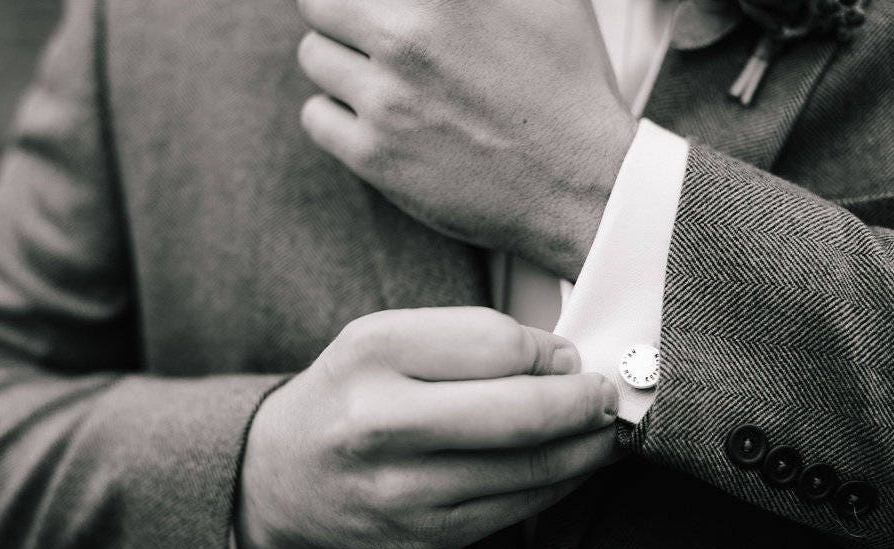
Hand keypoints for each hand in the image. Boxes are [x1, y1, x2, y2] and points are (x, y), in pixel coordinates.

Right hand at [238, 307, 620, 548]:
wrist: (283, 476)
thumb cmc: (349, 394)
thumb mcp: (385, 337)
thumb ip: (468, 337)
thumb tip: (564, 362)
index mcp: (372, 353)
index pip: (497, 344)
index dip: (551, 351)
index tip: (569, 356)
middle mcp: (379, 423)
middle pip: (521, 411)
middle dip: (585, 402)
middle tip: (607, 395)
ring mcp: (400, 490)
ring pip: (530, 468)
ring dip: (586, 448)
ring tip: (602, 429)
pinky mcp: (422, 538)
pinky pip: (516, 510)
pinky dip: (559, 484)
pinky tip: (571, 465)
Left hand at [295, 0, 636, 278]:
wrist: (579, 185)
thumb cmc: (569, 88)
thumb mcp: (547, 0)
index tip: (370, 11)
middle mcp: (406, 39)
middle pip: (318, 3)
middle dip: (341, 15)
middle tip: (367, 33)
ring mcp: (385, 100)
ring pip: (313, 58)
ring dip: (339, 63)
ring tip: (380, 80)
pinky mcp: (374, 157)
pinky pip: (315, 116)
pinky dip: (335, 114)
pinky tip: (372, 119)